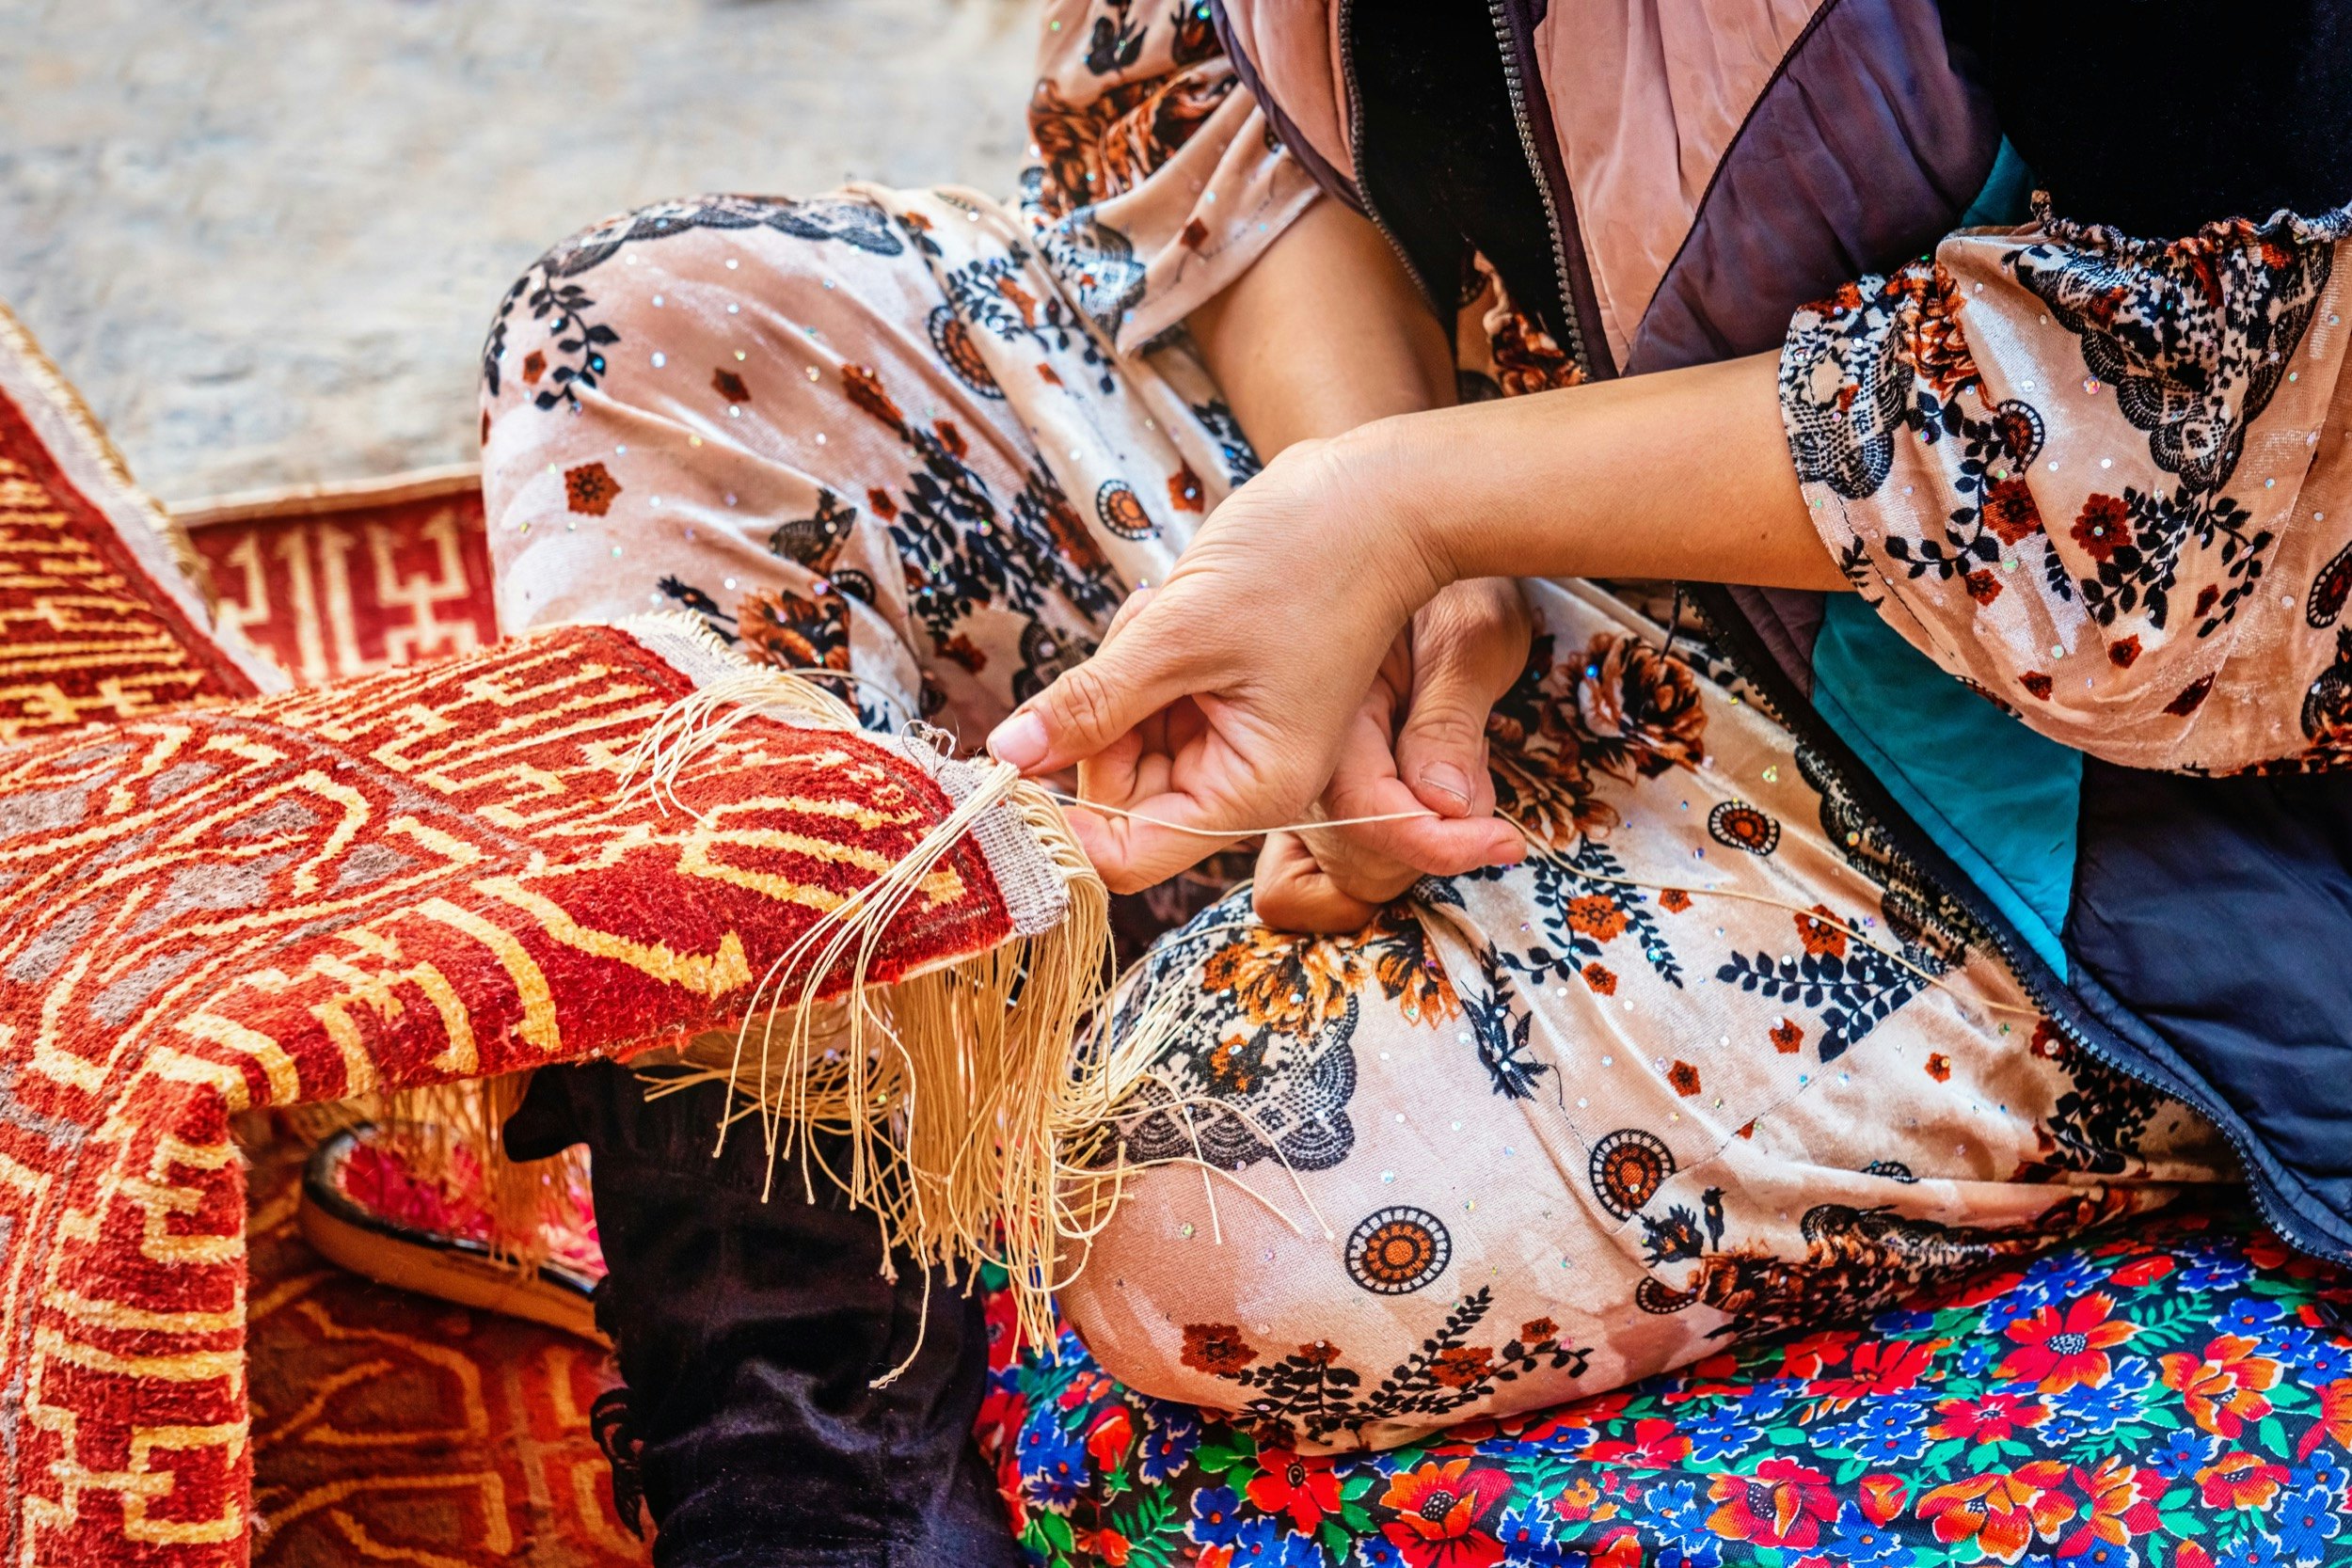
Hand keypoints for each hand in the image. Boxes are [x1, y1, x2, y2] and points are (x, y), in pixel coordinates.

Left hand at [985, 432, 1515, 891]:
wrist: (1379, 497)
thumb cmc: (1304, 561)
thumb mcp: (1179, 634)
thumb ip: (1090, 704)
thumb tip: (1008, 754)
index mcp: (1251, 792)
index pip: (1125, 855)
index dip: (1063, 820)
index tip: (1020, 755)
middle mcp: (1246, 781)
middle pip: (1119, 797)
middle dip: (1097, 723)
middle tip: (1132, 642)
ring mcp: (1236, 740)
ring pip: (1125, 742)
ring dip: (1118, 679)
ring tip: (1163, 612)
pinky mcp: (1225, 699)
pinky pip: (1148, 702)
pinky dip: (1139, 659)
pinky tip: (1170, 608)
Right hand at [1253, 577, 1531, 931]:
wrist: (1426, 535)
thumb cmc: (1458, 579)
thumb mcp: (1470, 640)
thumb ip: (1450, 724)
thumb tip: (1442, 805)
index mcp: (1327, 703)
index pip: (1364, 806)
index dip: (1433, 840)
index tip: (1503, 843)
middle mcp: (1305, 735)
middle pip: (1355, 838)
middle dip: (1430, 837)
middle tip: (1491, 800)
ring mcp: (1315, 750)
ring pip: (1361, 838)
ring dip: (1429, 826)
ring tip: (1476, 774)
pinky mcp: (1338, 758)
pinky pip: (1372, 815)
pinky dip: (1420, 812)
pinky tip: (1456, 774)